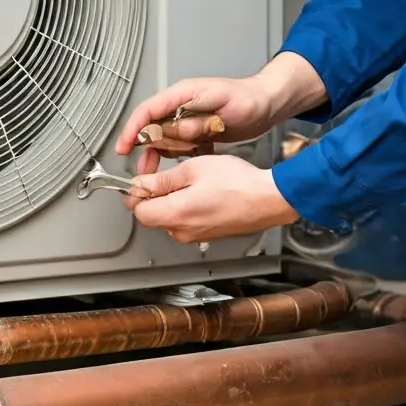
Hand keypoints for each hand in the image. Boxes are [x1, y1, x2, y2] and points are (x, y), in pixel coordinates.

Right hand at [113, 76, 276, 175]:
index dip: (132, 128)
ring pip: (163, 139)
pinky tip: (181, 167)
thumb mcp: (223, 105)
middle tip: (142, 170)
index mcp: (182, 95)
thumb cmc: (248, 99)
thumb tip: (176, 131)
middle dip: (144, 149)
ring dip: (158, 156)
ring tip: (155, 175)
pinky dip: (176, 157)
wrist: (266, 103)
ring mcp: (187, 119)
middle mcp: (180, 107)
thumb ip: (198, 119)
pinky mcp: (195, 131)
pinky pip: (178, 146)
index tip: (124, 146)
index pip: (148, 110)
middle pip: (151, 127)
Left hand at [122, 154, 299, 242]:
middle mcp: (182, 232)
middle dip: (155, 195)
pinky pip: (187, 222)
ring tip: (193, 181)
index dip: (137, 192)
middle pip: (153, 215)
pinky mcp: (207, 235)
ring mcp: (196, 236)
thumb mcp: (194, 168)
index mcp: (175, 214)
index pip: (138, 211)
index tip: (144, 178)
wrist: (268, 199)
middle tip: (171, 175)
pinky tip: (204, 192)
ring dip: (173, 200)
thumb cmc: (237, 183)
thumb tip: (140, 184)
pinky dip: (188, 207)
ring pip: (170, 218)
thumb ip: (161, 179)